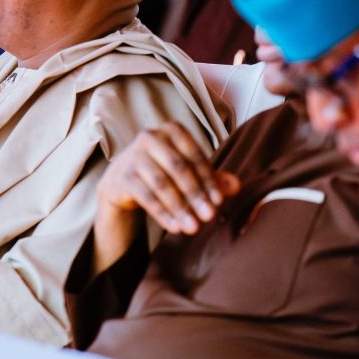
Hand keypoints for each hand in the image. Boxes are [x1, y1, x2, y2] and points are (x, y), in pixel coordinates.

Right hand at [97, 122, 240, 235]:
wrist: (122, 181)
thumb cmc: (163, 172)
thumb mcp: (189, 173)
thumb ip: (213, 178)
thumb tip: (236, 185)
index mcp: (171, 130)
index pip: (194, 155)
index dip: (208, 179)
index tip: (218, 201)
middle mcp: (149, 137)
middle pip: (178, 168)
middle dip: (195, 194)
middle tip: (209, 216)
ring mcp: (132, 156)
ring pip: (161, 184)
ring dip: (180, 208)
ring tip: (193, 228)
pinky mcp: (122, 176)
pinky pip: (146, 197)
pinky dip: (162, 214)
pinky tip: (175, 227)